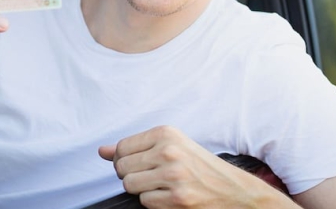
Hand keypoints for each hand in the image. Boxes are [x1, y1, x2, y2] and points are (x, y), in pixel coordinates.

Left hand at [99, 126, 296, 208]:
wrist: (234, 190)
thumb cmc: (201, 167)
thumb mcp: (171, 146)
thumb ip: (134, 147)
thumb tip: (101, 151)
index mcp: (166, 133)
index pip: (122, 147)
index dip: (124, 160)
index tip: (139, 164)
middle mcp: (169, 151)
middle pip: (121, 167)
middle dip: (131, 175)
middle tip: (151, 177)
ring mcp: (173, 175)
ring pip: (130, 185)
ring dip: (142, 190)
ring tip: (161, 186)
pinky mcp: (178, 198)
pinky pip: (145, 202)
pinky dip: (154, 202)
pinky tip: (170, 196)